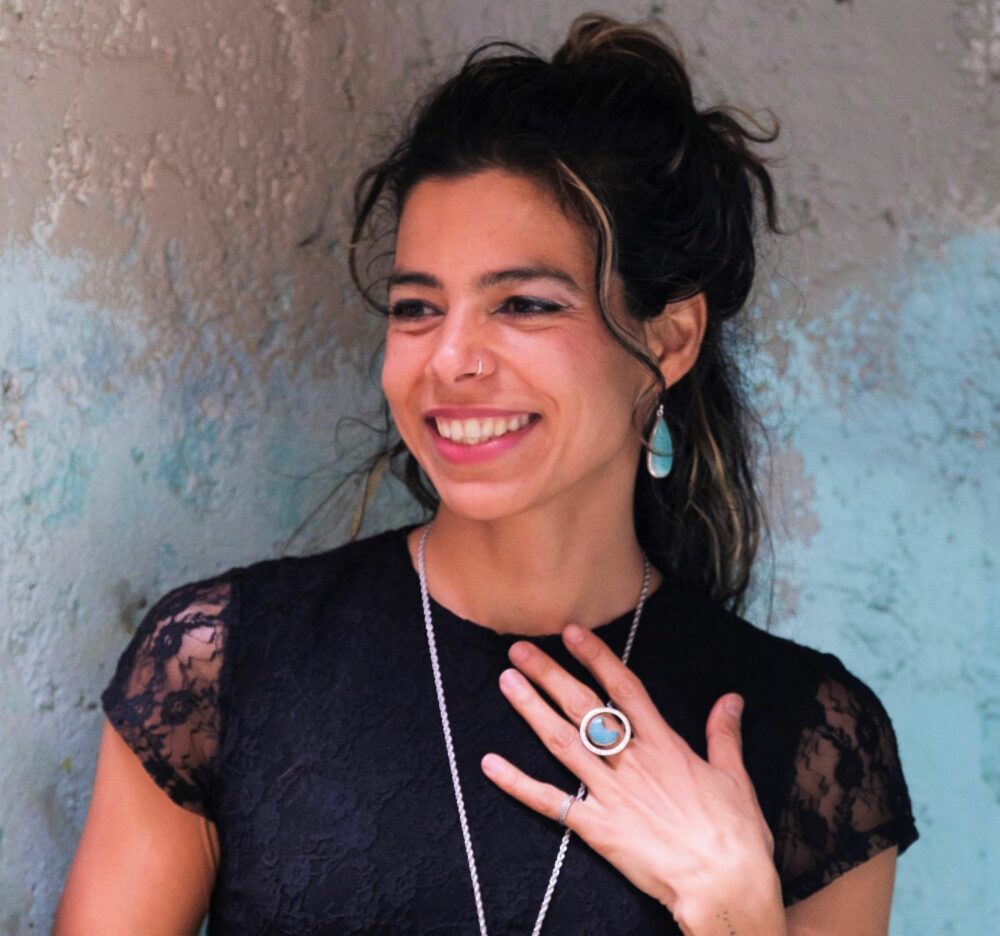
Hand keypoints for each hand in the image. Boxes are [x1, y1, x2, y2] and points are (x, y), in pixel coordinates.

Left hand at [481, 623, 785, 935]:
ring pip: (563, 742)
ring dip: (531, 710)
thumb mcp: (735, 777)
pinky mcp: (597, 828)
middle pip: (583, 707)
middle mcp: (632, 762)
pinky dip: (518, 783)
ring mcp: (610, 793)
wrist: (724, 885)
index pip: (624, 688)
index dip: (596, 657)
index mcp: (664, 745)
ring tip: (507, 682)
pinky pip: (550, 802)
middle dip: (550, 674)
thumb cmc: (735, 835)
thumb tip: (731, 699)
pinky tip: (490, 763)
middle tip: (520, 649)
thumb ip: (724, 734)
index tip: (571, 632)